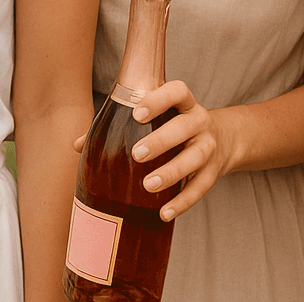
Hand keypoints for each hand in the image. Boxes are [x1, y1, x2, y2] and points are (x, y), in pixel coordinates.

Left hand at [118, 80, 235, 221]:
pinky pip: (201, 187)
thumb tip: (78, 145)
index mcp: (183, 103)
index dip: (158, 100)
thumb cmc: (173, 125)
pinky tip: (164, 212)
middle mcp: (199, 120)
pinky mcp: (214, 171)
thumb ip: (118, 125)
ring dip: (172, 172)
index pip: (177, 91)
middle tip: (136, 154)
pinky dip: (183, 201)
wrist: (224, 139)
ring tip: (147, 185)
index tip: (136, 113)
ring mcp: (209, 145)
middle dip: (161, 140)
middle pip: (185, 126)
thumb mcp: (155, 118)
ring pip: (195, 157)